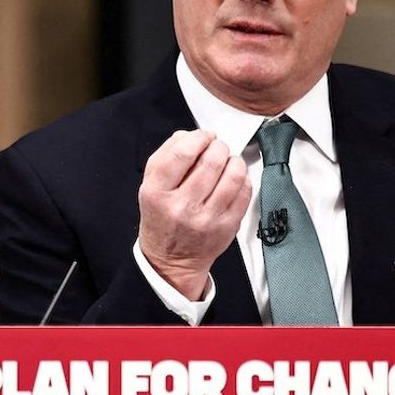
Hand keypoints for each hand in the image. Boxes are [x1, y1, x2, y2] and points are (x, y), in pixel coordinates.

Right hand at [138, 129, 250, 299]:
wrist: (172, 259)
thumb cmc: (162, 217)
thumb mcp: (150, 186)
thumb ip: (165, 155)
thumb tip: (189, 135)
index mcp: (157, 192)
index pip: (182, 153)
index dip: (199, 137)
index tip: (204, 136)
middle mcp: (181, 206)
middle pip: (211, 161)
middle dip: (219, 146)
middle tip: (218, 147)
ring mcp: (207, 219)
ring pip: (232, 175)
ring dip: (234, 160)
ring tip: (229, 161)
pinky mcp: (227, 227)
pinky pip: (245, 192)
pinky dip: (243, 179)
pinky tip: (234, 179)